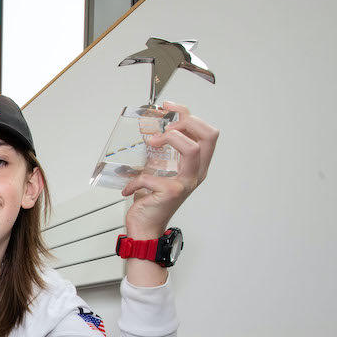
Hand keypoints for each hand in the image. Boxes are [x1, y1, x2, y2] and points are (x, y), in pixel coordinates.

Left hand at [122, 102, 218, 238]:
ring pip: (192, 148)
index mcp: (196, 166)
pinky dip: (135, 181)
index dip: (189, 115)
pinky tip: (128, 189)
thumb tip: (151, 130)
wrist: (145, 228)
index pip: (207, 133)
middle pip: (208, 135)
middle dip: (186, 121)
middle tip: (165, 126)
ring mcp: (186, 183)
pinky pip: (151, 175)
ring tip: (152, 143)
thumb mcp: (160, 171)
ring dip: (169, 138)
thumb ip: (162, 154)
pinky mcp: (170, 192)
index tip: (170, 107)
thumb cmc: (153, 201)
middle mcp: (196, 174)